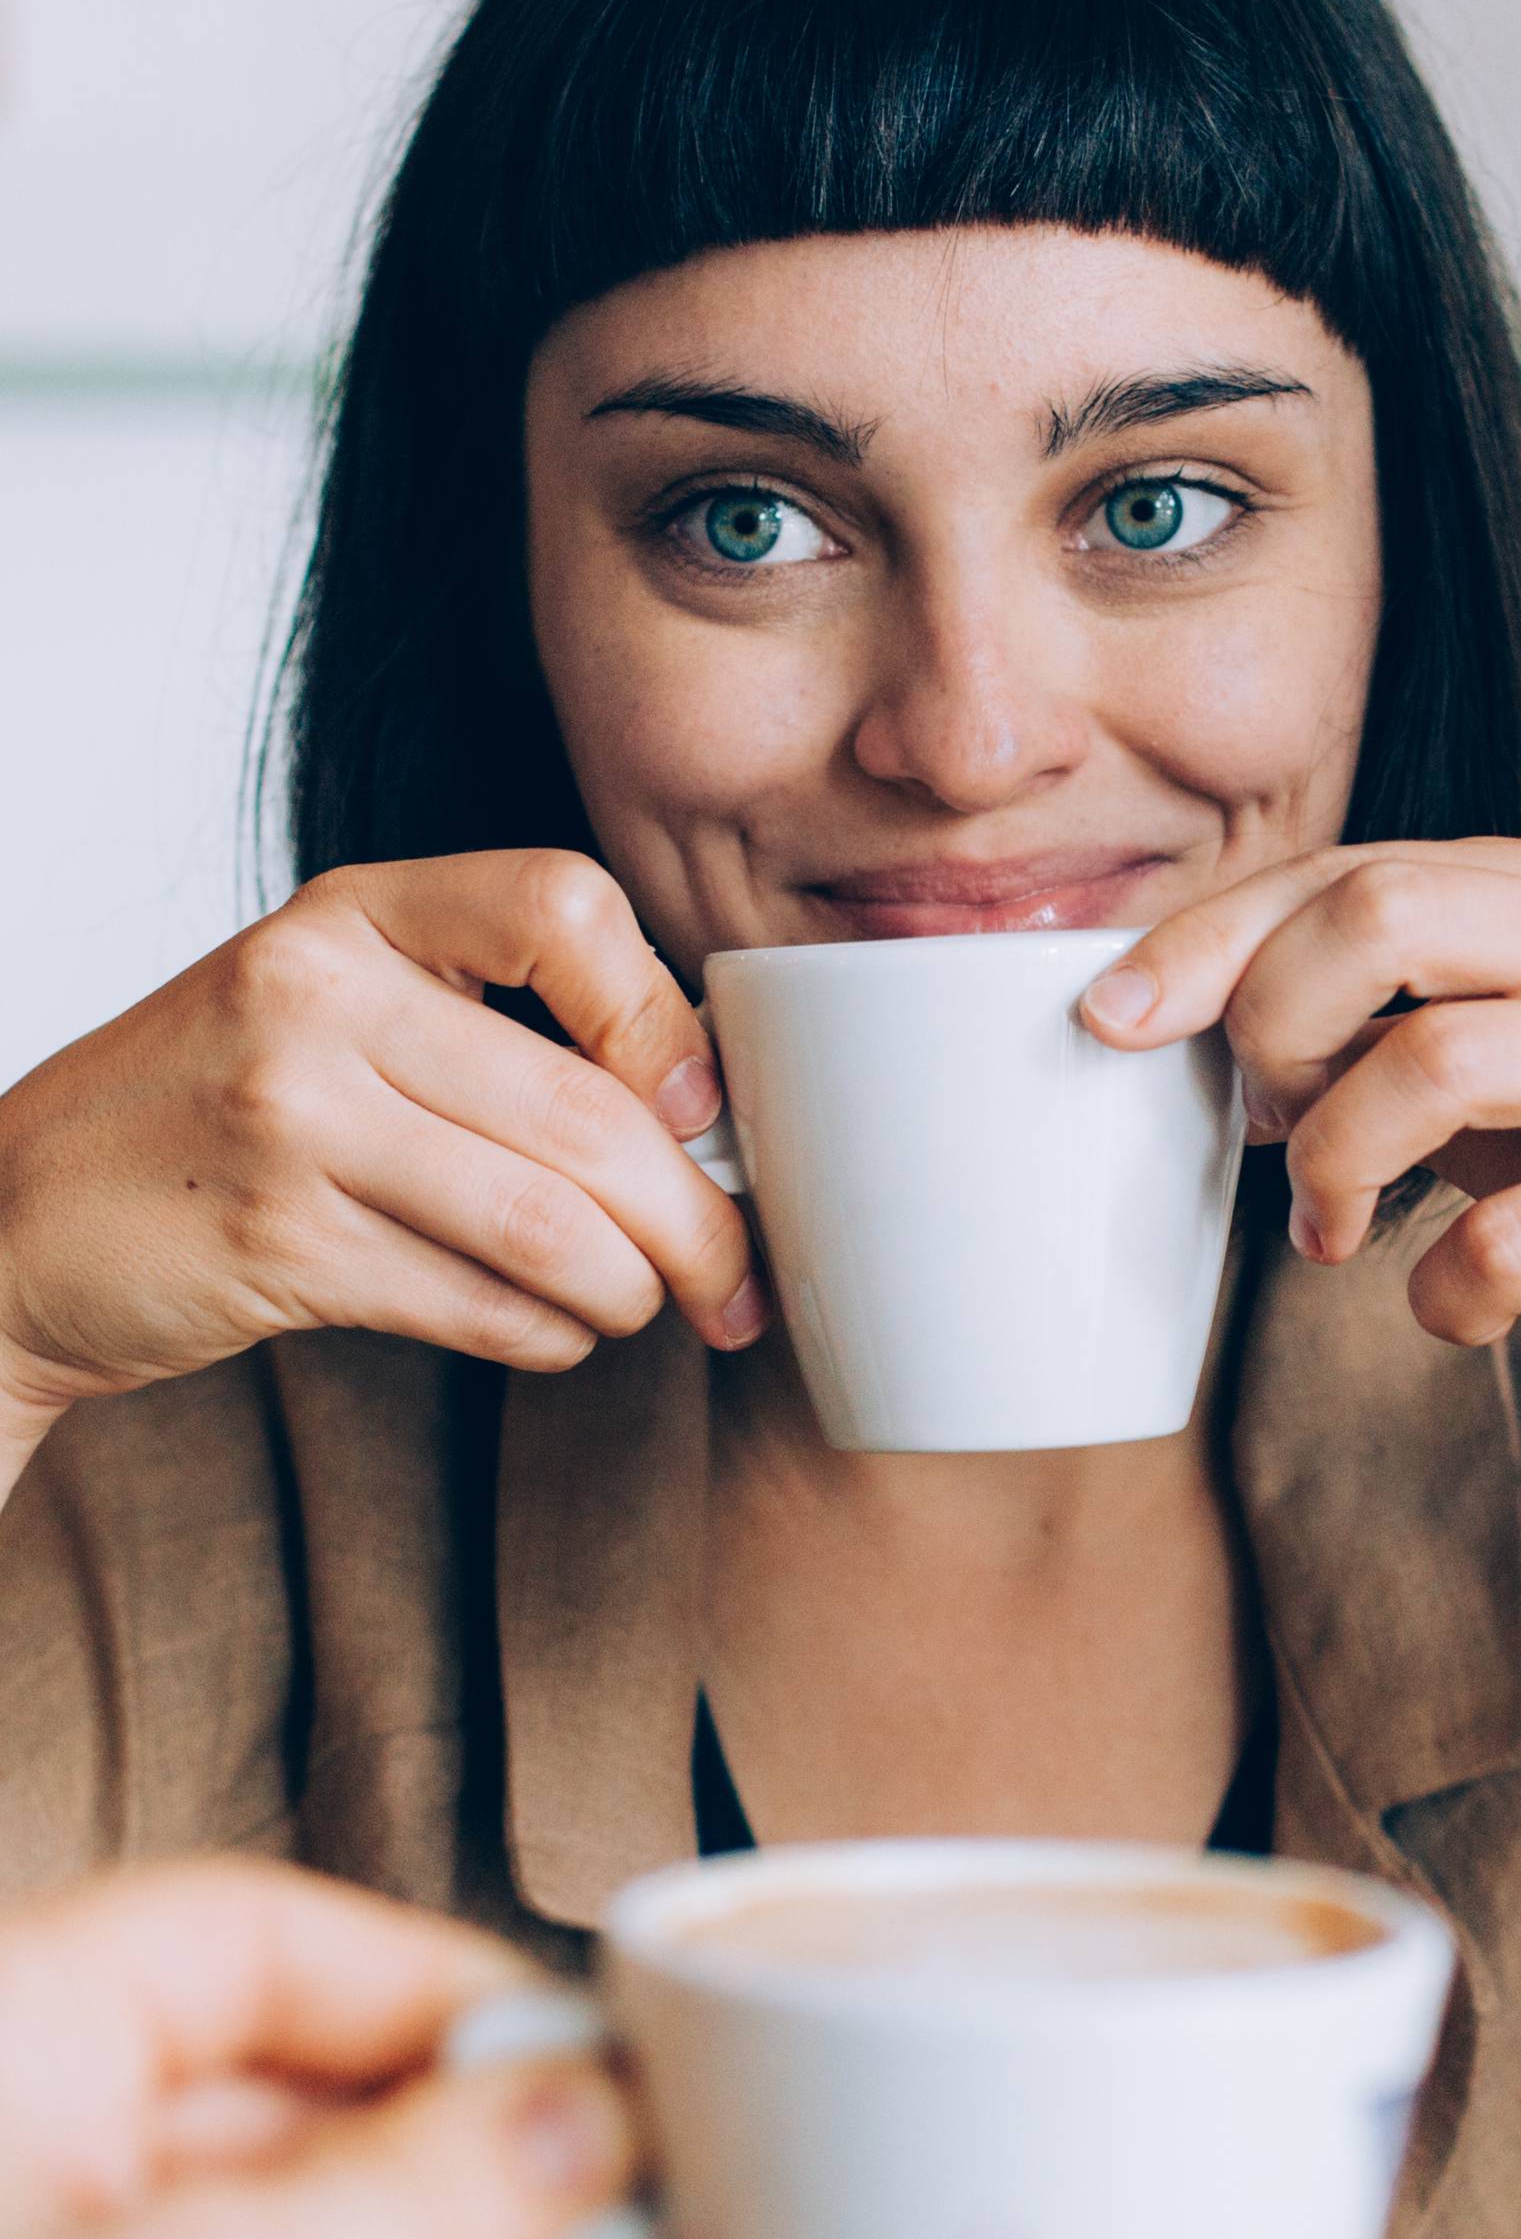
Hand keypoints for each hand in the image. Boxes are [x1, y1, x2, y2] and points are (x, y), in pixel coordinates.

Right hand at [0, 849, 764, 1478]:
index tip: (700, 1108)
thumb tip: (694, 1110)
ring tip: (641, 1307)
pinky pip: (477, 1304)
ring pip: (546, 1224)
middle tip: (732, 1277)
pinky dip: (546, 1333)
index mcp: (352, 916)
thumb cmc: (207, 1114)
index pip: (561, 905)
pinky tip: (552, 1331)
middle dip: (693, 1218)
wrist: (17, 1220)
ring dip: (629, 1290)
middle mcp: (317, 996)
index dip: (663, 1015)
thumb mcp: (321, 1006)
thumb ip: (478, 1024)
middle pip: (583, 1111)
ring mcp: (291, 1122)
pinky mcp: (278, 1247)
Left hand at [1082, 838, 1520, 1453]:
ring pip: (1436, 1059)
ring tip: (1329, 1231)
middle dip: (1273, 1026)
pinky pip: (1515, 1236)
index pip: (1347, 868)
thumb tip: (1173, 1008)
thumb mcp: (1493, 1054)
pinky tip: (1451, 1307)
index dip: (1206, 939)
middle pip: (1384, 914)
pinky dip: (1443, 1293)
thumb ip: (1368, 1008)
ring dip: (1336, 1166)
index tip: (1107, 1018)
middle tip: (1260, 1128)